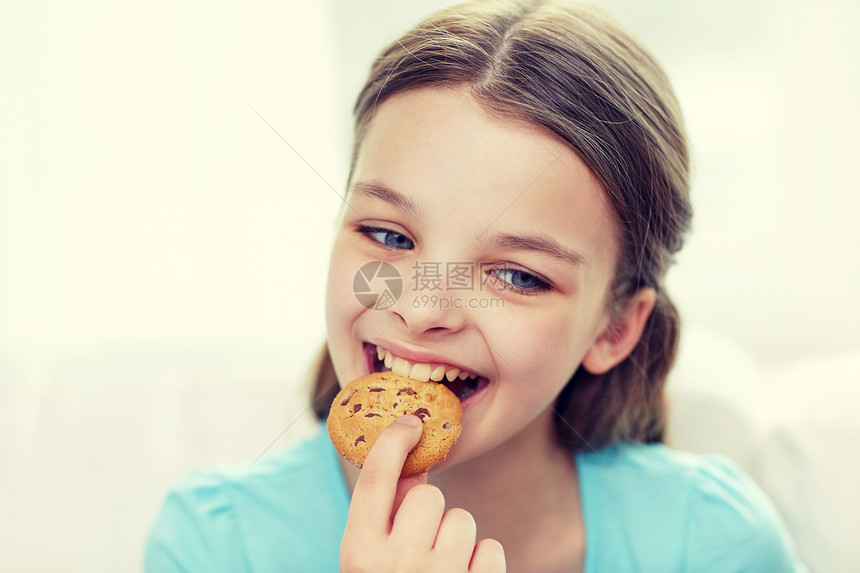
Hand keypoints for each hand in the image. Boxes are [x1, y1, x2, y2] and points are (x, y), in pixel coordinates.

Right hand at [339, 415, 505, 571]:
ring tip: (441, 569)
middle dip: (430, 511)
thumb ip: (386, 514)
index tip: (411, 421)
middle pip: (427, 495)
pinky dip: (481, 561)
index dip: (394, 441)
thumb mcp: (370, 559)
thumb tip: (411, 460)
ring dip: (456, 538)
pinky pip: (490, 549)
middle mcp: (396, 565)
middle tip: (422, 544)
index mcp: (359, 554)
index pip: (375, 477)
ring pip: (462, 520)